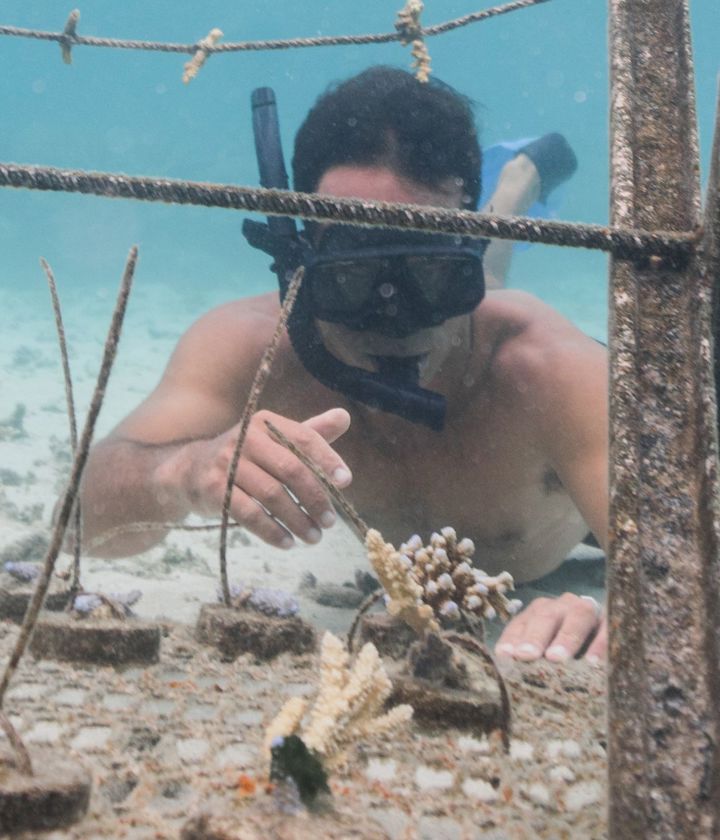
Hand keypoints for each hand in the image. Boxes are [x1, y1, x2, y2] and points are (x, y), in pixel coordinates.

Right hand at [175, 407, 351, 548]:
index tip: (345, 482)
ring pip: (272, 495)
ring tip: (314, 537)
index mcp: (266, 423)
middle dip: (315, 498)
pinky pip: (249, 514)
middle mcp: (246, 439)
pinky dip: (271, 531)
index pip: (303, 438)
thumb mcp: (275, 439)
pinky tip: (287, 543)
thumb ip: (310, 431)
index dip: (327, 459)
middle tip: (330, 521)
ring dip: (297, 520)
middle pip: (290, 469)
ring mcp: (227, 464)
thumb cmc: (246, 456)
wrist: (190, 470)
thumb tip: (344, 417)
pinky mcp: (213, 490)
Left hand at [494, 592, 604, 663]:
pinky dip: (599, 646)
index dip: (512, 639)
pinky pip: (607, 630)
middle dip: (535, 637)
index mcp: (539, 613)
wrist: (605, 641)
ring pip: (577, 617)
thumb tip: (508, 671)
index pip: (521, 624)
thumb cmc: (567, 653)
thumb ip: (530, 659)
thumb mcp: (546, 653)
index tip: (504, 655)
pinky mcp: (612, 621)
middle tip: (526, 655)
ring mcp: (588, 611)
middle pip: (546, 617)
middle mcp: (561, 606)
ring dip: (565, 638)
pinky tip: (593, 663)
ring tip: (555, 658)